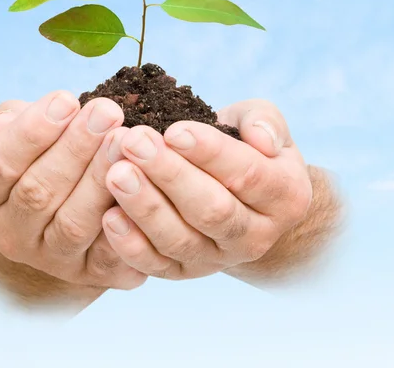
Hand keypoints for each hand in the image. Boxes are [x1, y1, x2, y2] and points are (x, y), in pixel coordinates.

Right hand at [0, 91, 146, 290]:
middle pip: (38, 192)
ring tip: (125, 140)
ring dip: (100, 180)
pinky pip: (108, 256)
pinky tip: (143, 186)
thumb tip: (17, 115)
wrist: (54, 223)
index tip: (67, 99)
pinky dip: (126, 225)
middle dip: (76, 148)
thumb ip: (15, 123)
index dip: (32, 131)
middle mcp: (12, 234)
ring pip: (73, 224)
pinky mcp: (90, 274)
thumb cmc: (40, 162)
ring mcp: (51, 259)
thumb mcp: (19, 138)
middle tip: (108, 111)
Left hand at [101, 99, 312, 279]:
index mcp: (284, 195)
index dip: (210, 153)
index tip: (174, 131)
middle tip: (134, 142)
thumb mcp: (260, 123)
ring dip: (146, 207)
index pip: (248, 175)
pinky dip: (131, 246)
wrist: (237, 193)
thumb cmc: (243, 146)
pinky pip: (157, 265)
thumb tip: (261, 139)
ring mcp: (218, 258)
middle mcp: (256, 235)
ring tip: (115, 173)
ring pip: (181, 240)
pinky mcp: (184, 271)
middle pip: (212, 210)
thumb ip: (265, 121)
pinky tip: (109, 216)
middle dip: (169, 175)